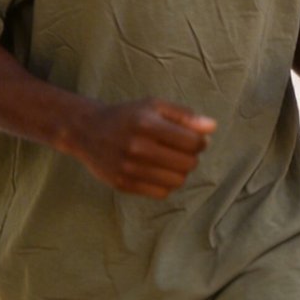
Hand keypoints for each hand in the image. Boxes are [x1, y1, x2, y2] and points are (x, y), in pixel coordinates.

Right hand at [67, 98, 216, 198]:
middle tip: (182, 150)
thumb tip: (212, 127)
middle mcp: (138, 148)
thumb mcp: (154, 106)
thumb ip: (185, 115)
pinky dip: (166, 184)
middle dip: (192, 157)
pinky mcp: (123, 184)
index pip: (192, 143)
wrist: (88, 130)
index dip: (201, 142)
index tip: (195, 139)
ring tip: (171, 161)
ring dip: (180, 172)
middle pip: (188, 164)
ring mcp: (129, 168)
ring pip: (177, 181)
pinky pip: (161, 193)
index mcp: (147, 124)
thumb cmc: (127, 116)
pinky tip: (158, 171)